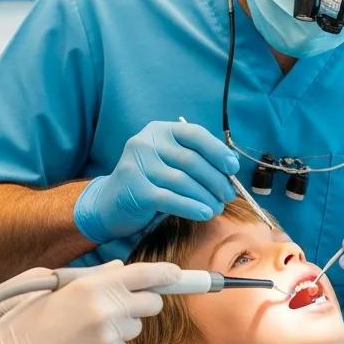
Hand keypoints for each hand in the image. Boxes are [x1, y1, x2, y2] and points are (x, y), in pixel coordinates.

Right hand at [0, 260, 181, 343]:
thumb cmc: (24, 321)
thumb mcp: (54, 286)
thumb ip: (94, 277)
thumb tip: (121, 269)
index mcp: (92, 287)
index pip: (145, 274)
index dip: (166, 274)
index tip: (179, 274)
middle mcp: (106, 311)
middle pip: (151, 303)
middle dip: (144, 302)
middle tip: (123, 304)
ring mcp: (108, 339)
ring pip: (136, 327)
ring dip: (123, 325)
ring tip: (88, 328)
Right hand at [74, 121, 239, 242]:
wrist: (110, 203)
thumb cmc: (150, 182)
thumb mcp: (171, 163)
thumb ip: (197, 160)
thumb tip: (232, 168)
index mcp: (160, 130)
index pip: (195, 134)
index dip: (218, 151)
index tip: (233, 168)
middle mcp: (146, 142)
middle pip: (191, 160)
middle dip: (216, 180)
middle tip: (228, 195)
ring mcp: (138, 164)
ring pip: (183, 181)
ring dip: (206, 197)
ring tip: (218, 208)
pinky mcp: (135, 188)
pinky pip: (170, 198)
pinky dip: (191, 207)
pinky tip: (205, 213)